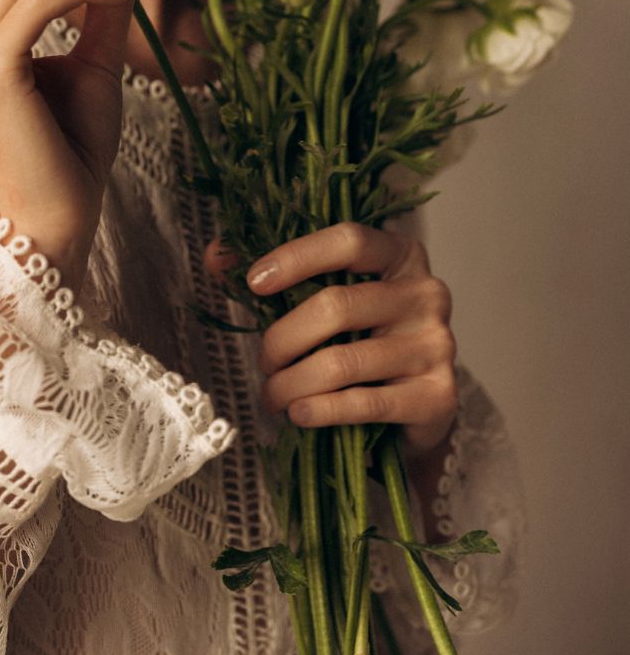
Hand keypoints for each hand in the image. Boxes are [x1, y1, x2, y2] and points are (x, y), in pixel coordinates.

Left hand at [204, 222, 457, 458]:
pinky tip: (298, 414)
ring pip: (343, 361)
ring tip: (273, 396)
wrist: (418, 405)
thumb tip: (215, 256)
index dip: (297, 257)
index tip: (254, 282)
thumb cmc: (364, 338)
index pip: (349, 240)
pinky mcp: (438, 396)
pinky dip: (320, 410)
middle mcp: (427, 293)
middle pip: (337, 305)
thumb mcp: (329, 296)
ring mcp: (437, 345)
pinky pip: (364, 403)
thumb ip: (278, 273)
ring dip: (293, 383)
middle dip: (283, 338)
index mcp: (400, 254)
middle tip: (262, 362)